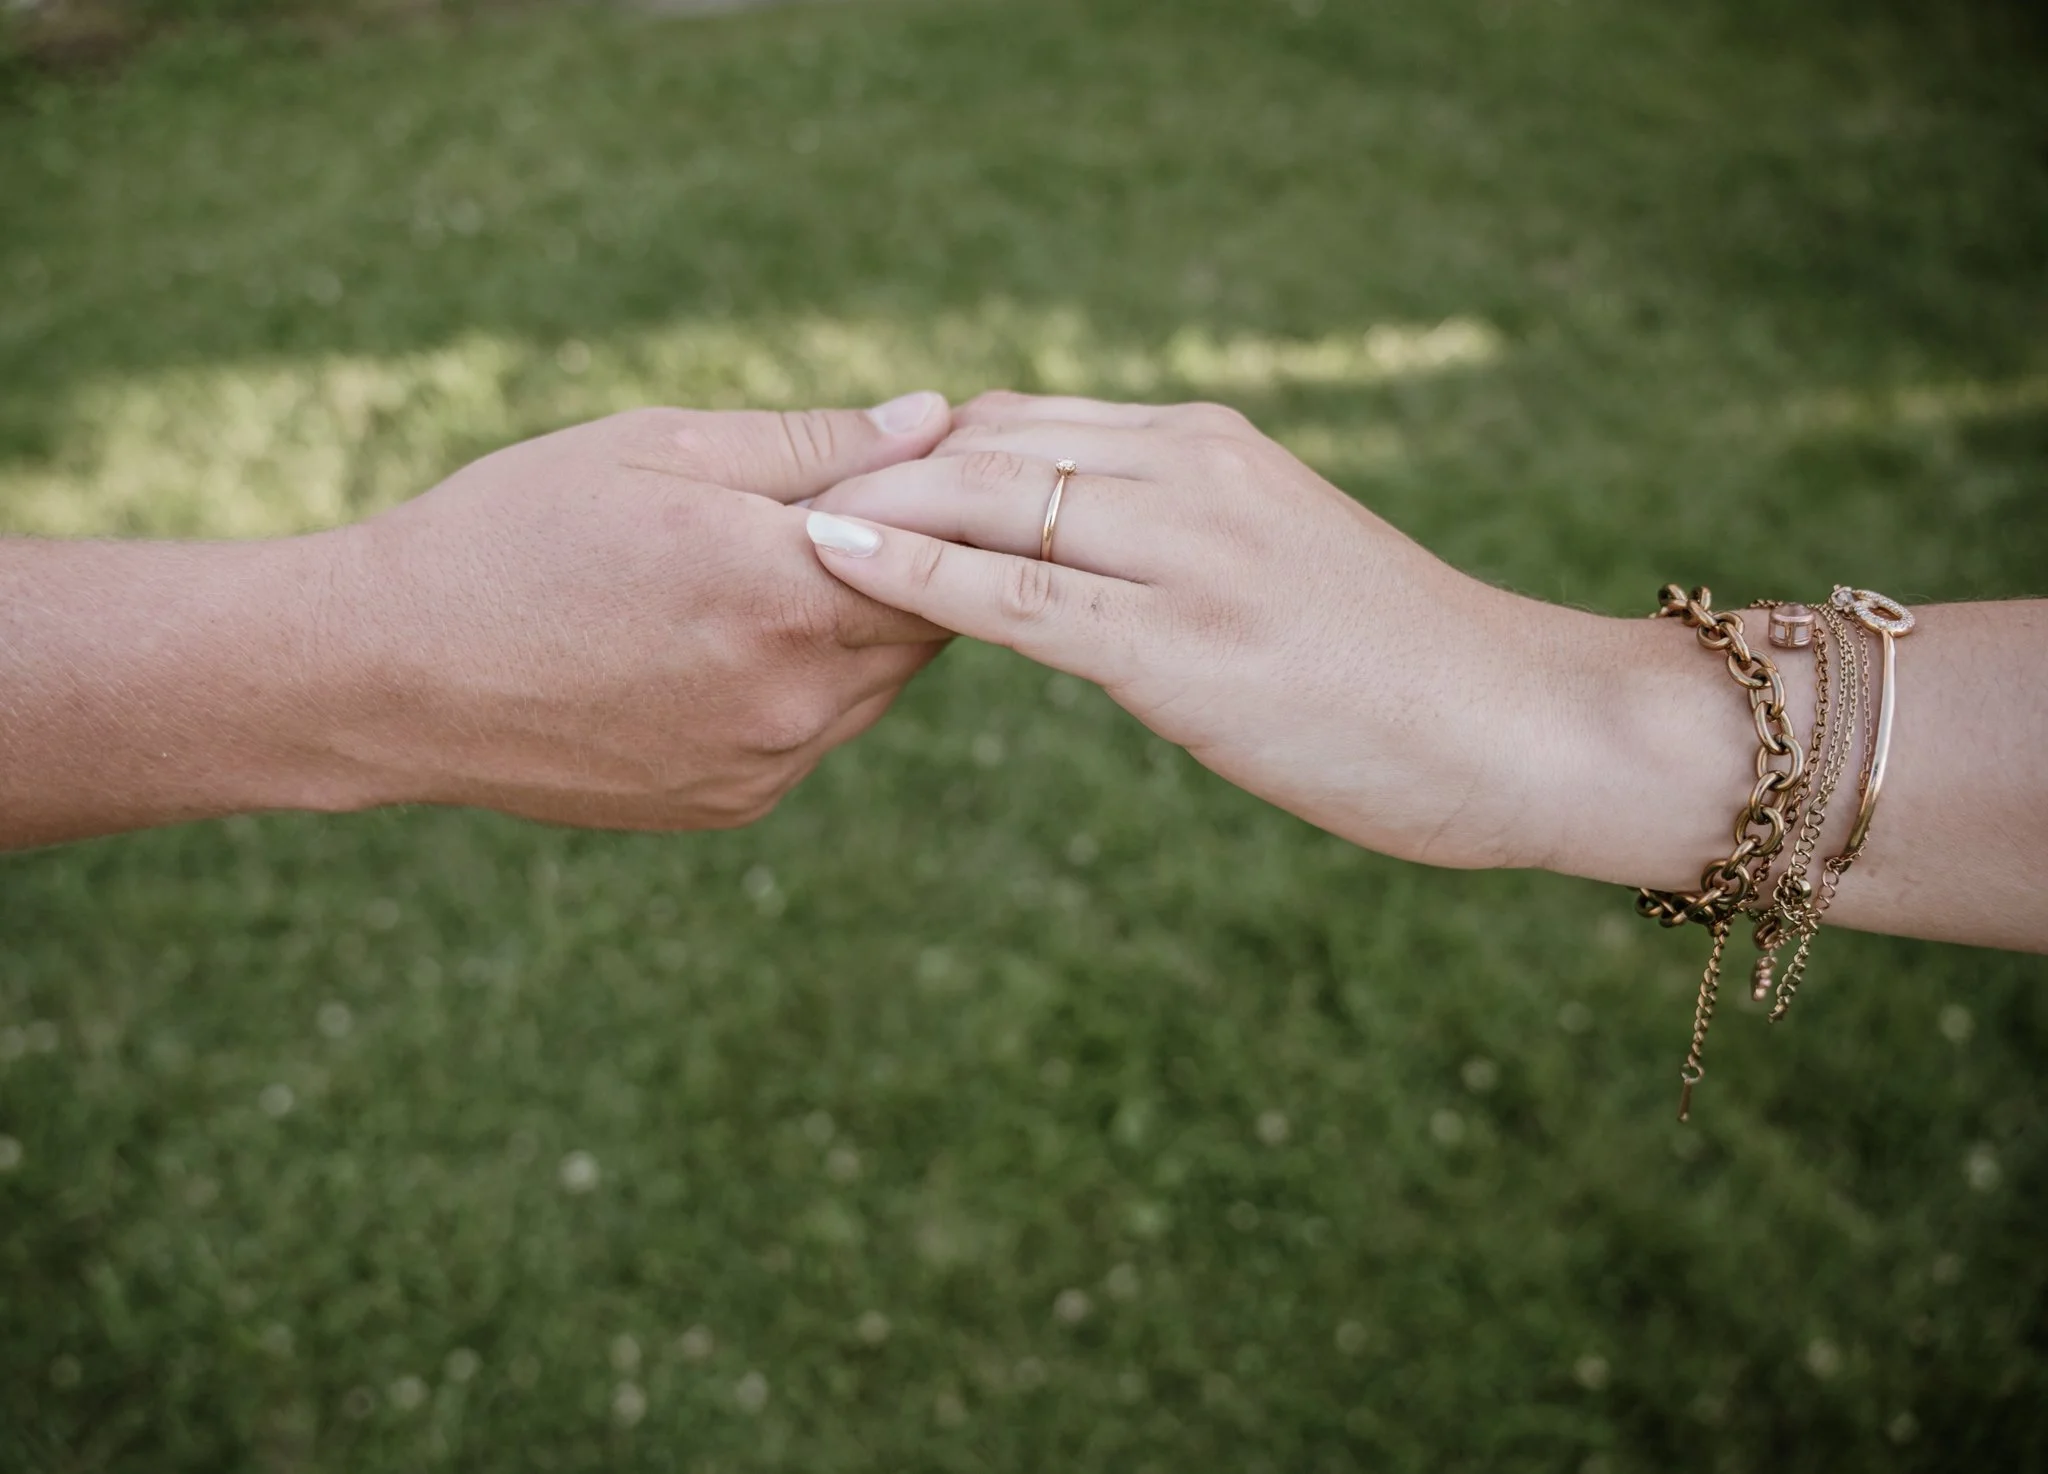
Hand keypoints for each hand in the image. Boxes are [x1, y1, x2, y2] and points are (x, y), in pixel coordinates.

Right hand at [326, 391, 954, 829]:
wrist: (393, 673)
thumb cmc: (515, 531)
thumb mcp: (659, 450)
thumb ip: (811, 441)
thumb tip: (933, 417)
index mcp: (782, 590)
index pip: (941, 552)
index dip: (946, 507)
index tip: (934, 470)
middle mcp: (791, 694)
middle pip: (924, 626)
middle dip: (909, 565)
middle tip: (863, 507)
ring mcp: (765, 763)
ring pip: (877, 685)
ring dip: (862, 629)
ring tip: (779, 571)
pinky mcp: (734, 803)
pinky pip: (816, 735)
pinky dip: (806, 685)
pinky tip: (731, 641)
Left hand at [802, 392, 1566, 868]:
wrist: (1520, 725)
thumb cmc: (1396, 665)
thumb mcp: (1273, 567)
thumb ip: (1170, 541)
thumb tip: (1064, 556)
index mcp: (1207, 447)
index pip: (1022, 420)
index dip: (916, 450)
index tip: (835, 484)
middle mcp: (1191, 470)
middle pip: (985, 441)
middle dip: (869, 470)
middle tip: (762, 502)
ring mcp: (1189, 552)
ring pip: (988, 502)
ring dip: (869, 511)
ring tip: (758, 531)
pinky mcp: (1184, 646)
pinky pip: (1020, 599)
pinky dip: (915, 572)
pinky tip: (834, 560)